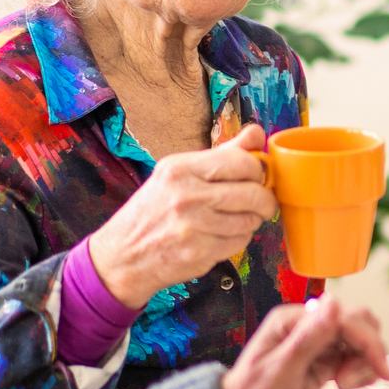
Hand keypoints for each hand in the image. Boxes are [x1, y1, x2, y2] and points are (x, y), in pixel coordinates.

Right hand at [89, 123, 278, 307]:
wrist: (123, 255)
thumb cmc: (155, 211)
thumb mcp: (179, 174)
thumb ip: (222, 154)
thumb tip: (257, 133)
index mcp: (181, 169)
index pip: (241, 161)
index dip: (259, 170)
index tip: (258, 178)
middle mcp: (186, 195)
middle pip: (253, 193)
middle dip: (265, 200)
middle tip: (263, 204)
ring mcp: (192, 226)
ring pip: (250, 220)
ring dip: (250, 222)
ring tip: (233, 220)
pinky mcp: (198, 252)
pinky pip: (240, 242)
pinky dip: (238, 240)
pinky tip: (220, 237)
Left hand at [220, 294, 388, 388]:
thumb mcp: (279, 372)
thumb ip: (308, 338)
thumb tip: (334, 303)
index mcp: (292, 321)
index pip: (344, 317)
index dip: (366, 340)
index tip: (378, 367)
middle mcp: (308, 327)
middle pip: (358, 324)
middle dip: (367, 350)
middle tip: (358, 379)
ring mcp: (318, 345)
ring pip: (360, 341)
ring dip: (364, 363)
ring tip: (345, 386)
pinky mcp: (325, 363)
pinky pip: (355, 357)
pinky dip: (360, 371)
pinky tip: (347, 386)